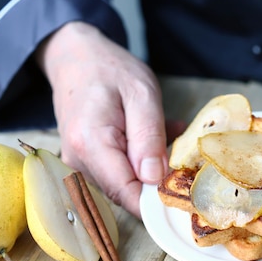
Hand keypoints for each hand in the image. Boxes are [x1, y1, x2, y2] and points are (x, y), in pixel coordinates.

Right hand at [37, 22, 178, 217]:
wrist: (76, 58)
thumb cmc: (110, 70)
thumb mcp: (142, 94)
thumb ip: (149, 137)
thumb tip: (155, 180)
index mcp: (91, 144)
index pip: (126, 193)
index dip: (156, 201)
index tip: (184, 196)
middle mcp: (78, 161)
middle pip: (126, 191)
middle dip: (157, 180)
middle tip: (179, 150)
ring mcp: (78, 164)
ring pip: (125, 183)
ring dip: (150, 165)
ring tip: (163, 130)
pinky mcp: (85, 163)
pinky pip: (119, 173)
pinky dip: (141, 158)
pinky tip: (151, 135)